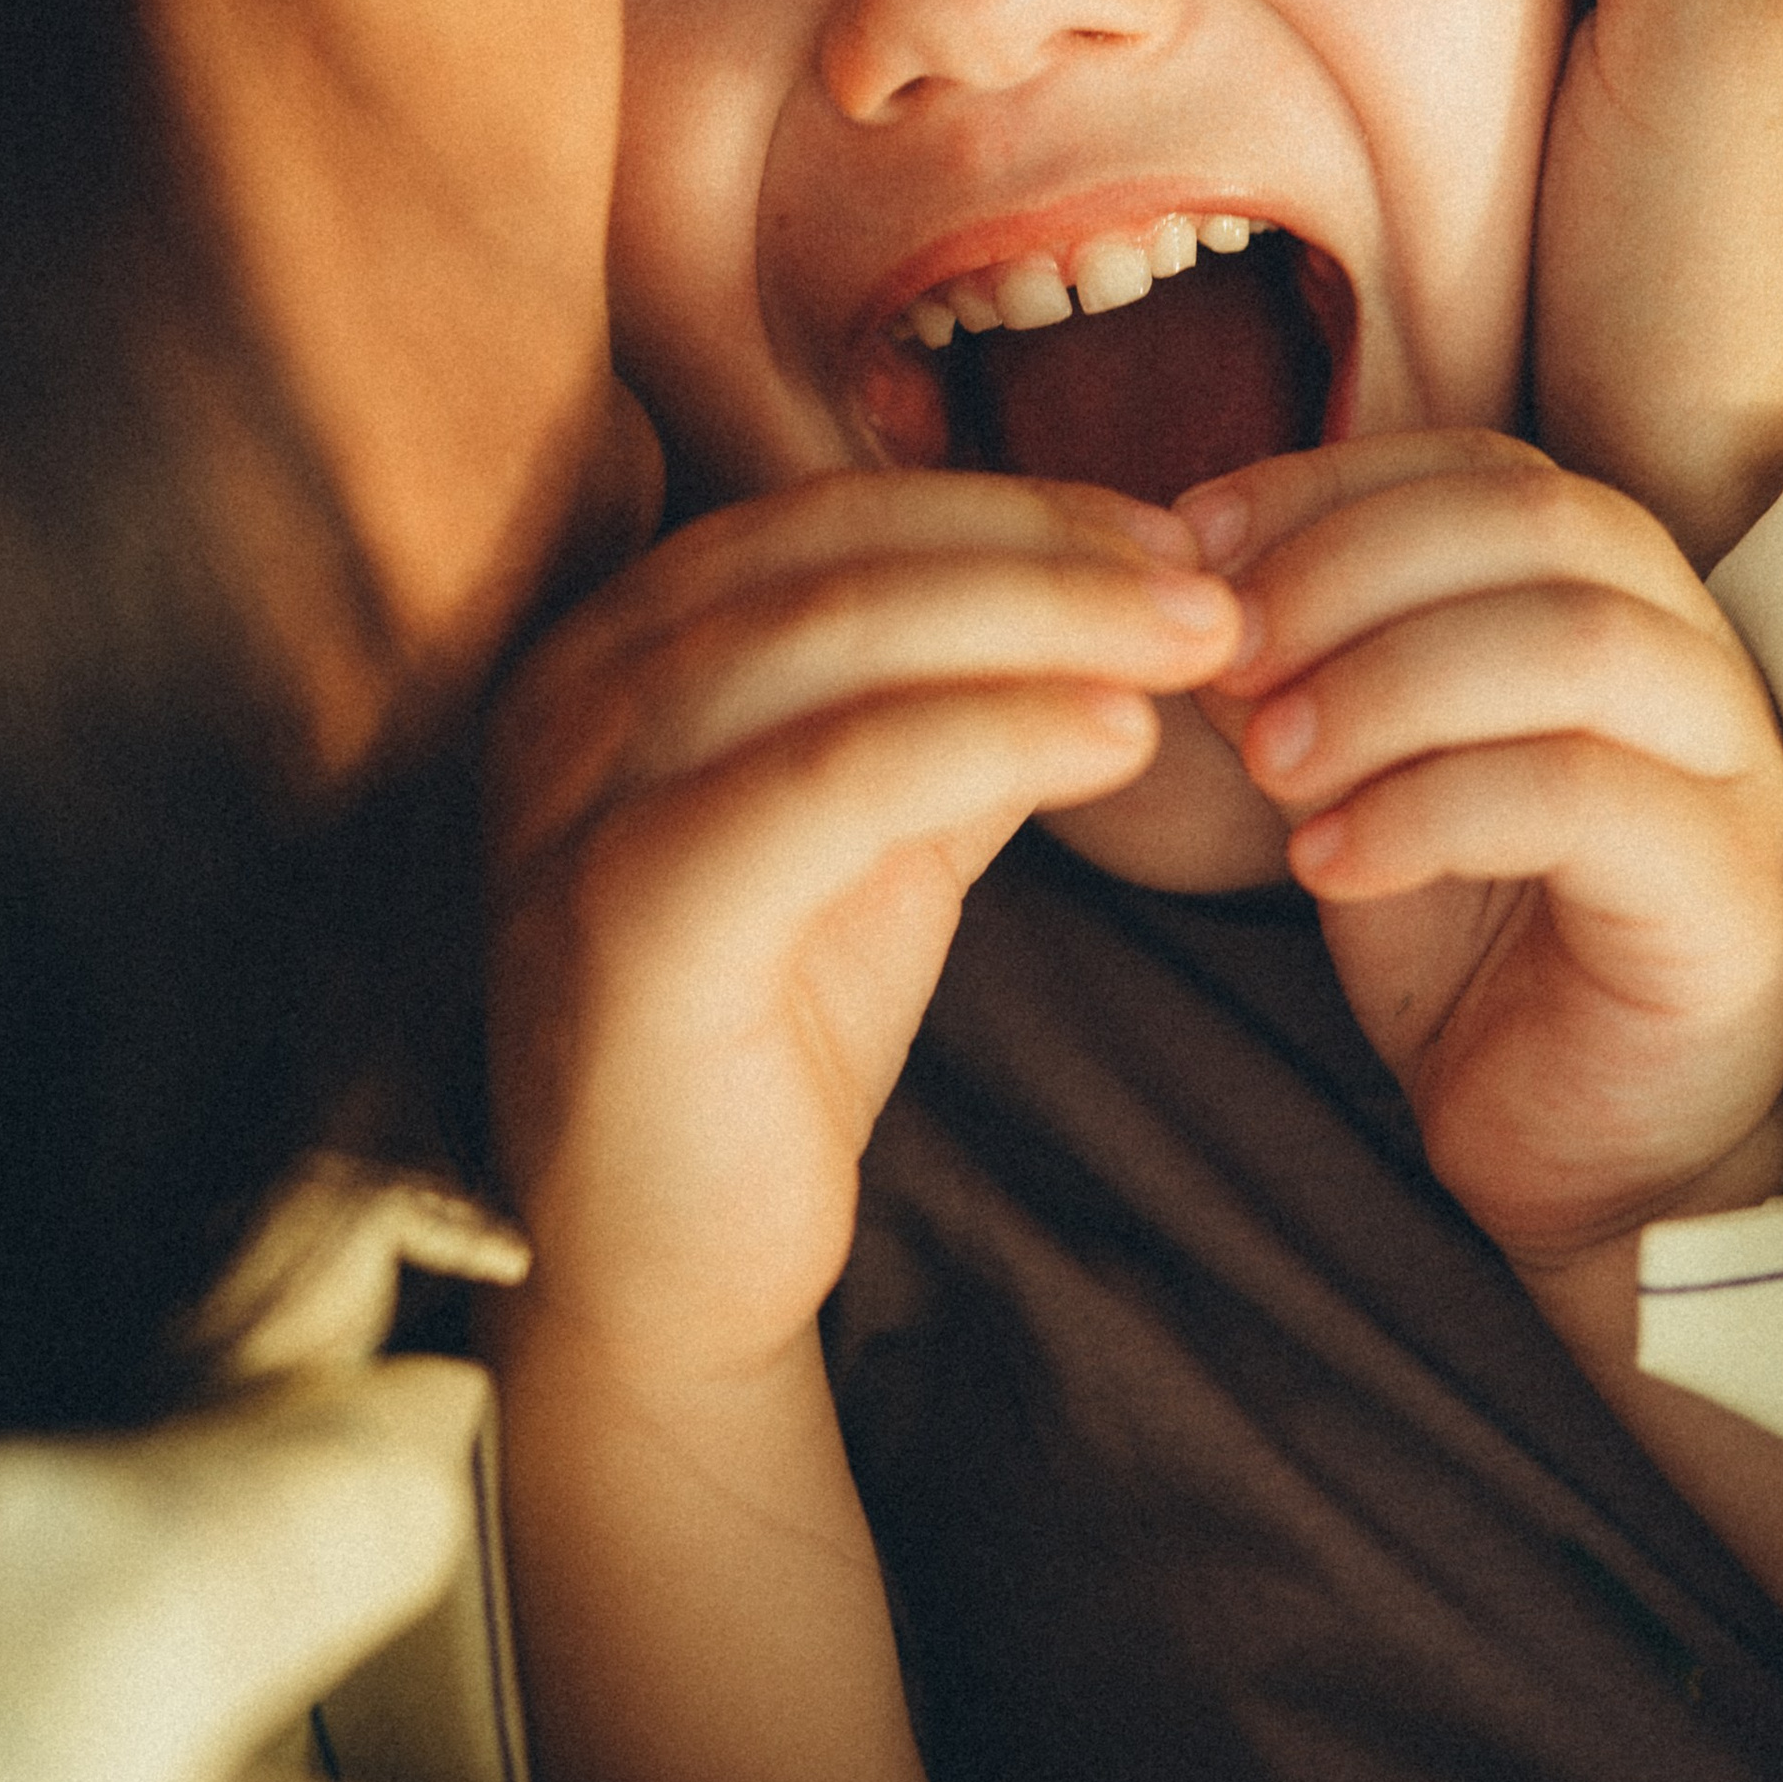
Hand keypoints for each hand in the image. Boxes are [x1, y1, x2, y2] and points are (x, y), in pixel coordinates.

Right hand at [485, 470, 1237, 1381]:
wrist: (671, 1270)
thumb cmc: (769, 1030)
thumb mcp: (877, 828)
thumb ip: (957, 701)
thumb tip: (1122, 589)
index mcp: (616, 649)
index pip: (830, 518)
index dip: (1013, 511)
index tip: (1173, 542)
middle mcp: (567, 697)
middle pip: (834, 555)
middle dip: (1047, 554)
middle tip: (1215, 589)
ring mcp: (576, 801)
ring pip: (831, 636)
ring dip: (1045, 622)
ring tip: (1199, 645)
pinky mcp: (627, 919)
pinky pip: (830, 782)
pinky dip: (992, 736)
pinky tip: (1119, 739)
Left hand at [1181, 434, 1782, 1269]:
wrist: (1590, 1160)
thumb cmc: (1480, 951)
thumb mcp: (1368, 779)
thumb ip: (1305, 669)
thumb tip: (1177, 574)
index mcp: (1617, 598)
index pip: (1486, 470)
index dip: (1329, 487)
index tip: (1195, 546)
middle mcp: (1698, 657)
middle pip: (1537, 522)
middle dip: (1347, 569)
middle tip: (1224, 663)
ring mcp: (1733, 772)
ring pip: (1574, 642)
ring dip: (1388, 682)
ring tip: (1270, 767)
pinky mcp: (1727, 895)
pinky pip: (1584, 798)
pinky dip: (1430, 809)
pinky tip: (1326, 861)